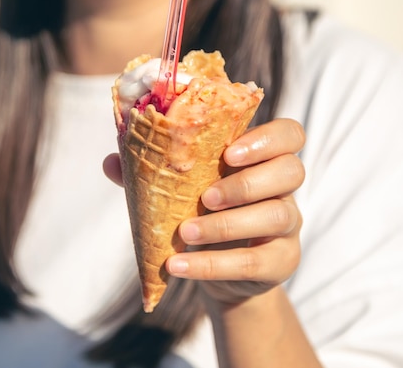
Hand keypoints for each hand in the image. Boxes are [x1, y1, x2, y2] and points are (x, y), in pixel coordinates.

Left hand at [103, 118, 305, 307]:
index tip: (228, 153)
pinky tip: (179, 265)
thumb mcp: (182, 189)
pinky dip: (212, 265)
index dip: (266, 139)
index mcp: (262, 158)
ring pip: (277, 215)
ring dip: (227, 224)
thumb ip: (154, 173)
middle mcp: (283, 188)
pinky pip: (255, 262)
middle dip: (246, 182)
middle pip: (291, 171)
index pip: (289, 134)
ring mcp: (288, 225)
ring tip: (186, 231)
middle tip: (206, 197)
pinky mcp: (281, 261)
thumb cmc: (202, 213)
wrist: (218, 268)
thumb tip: (111, 162)